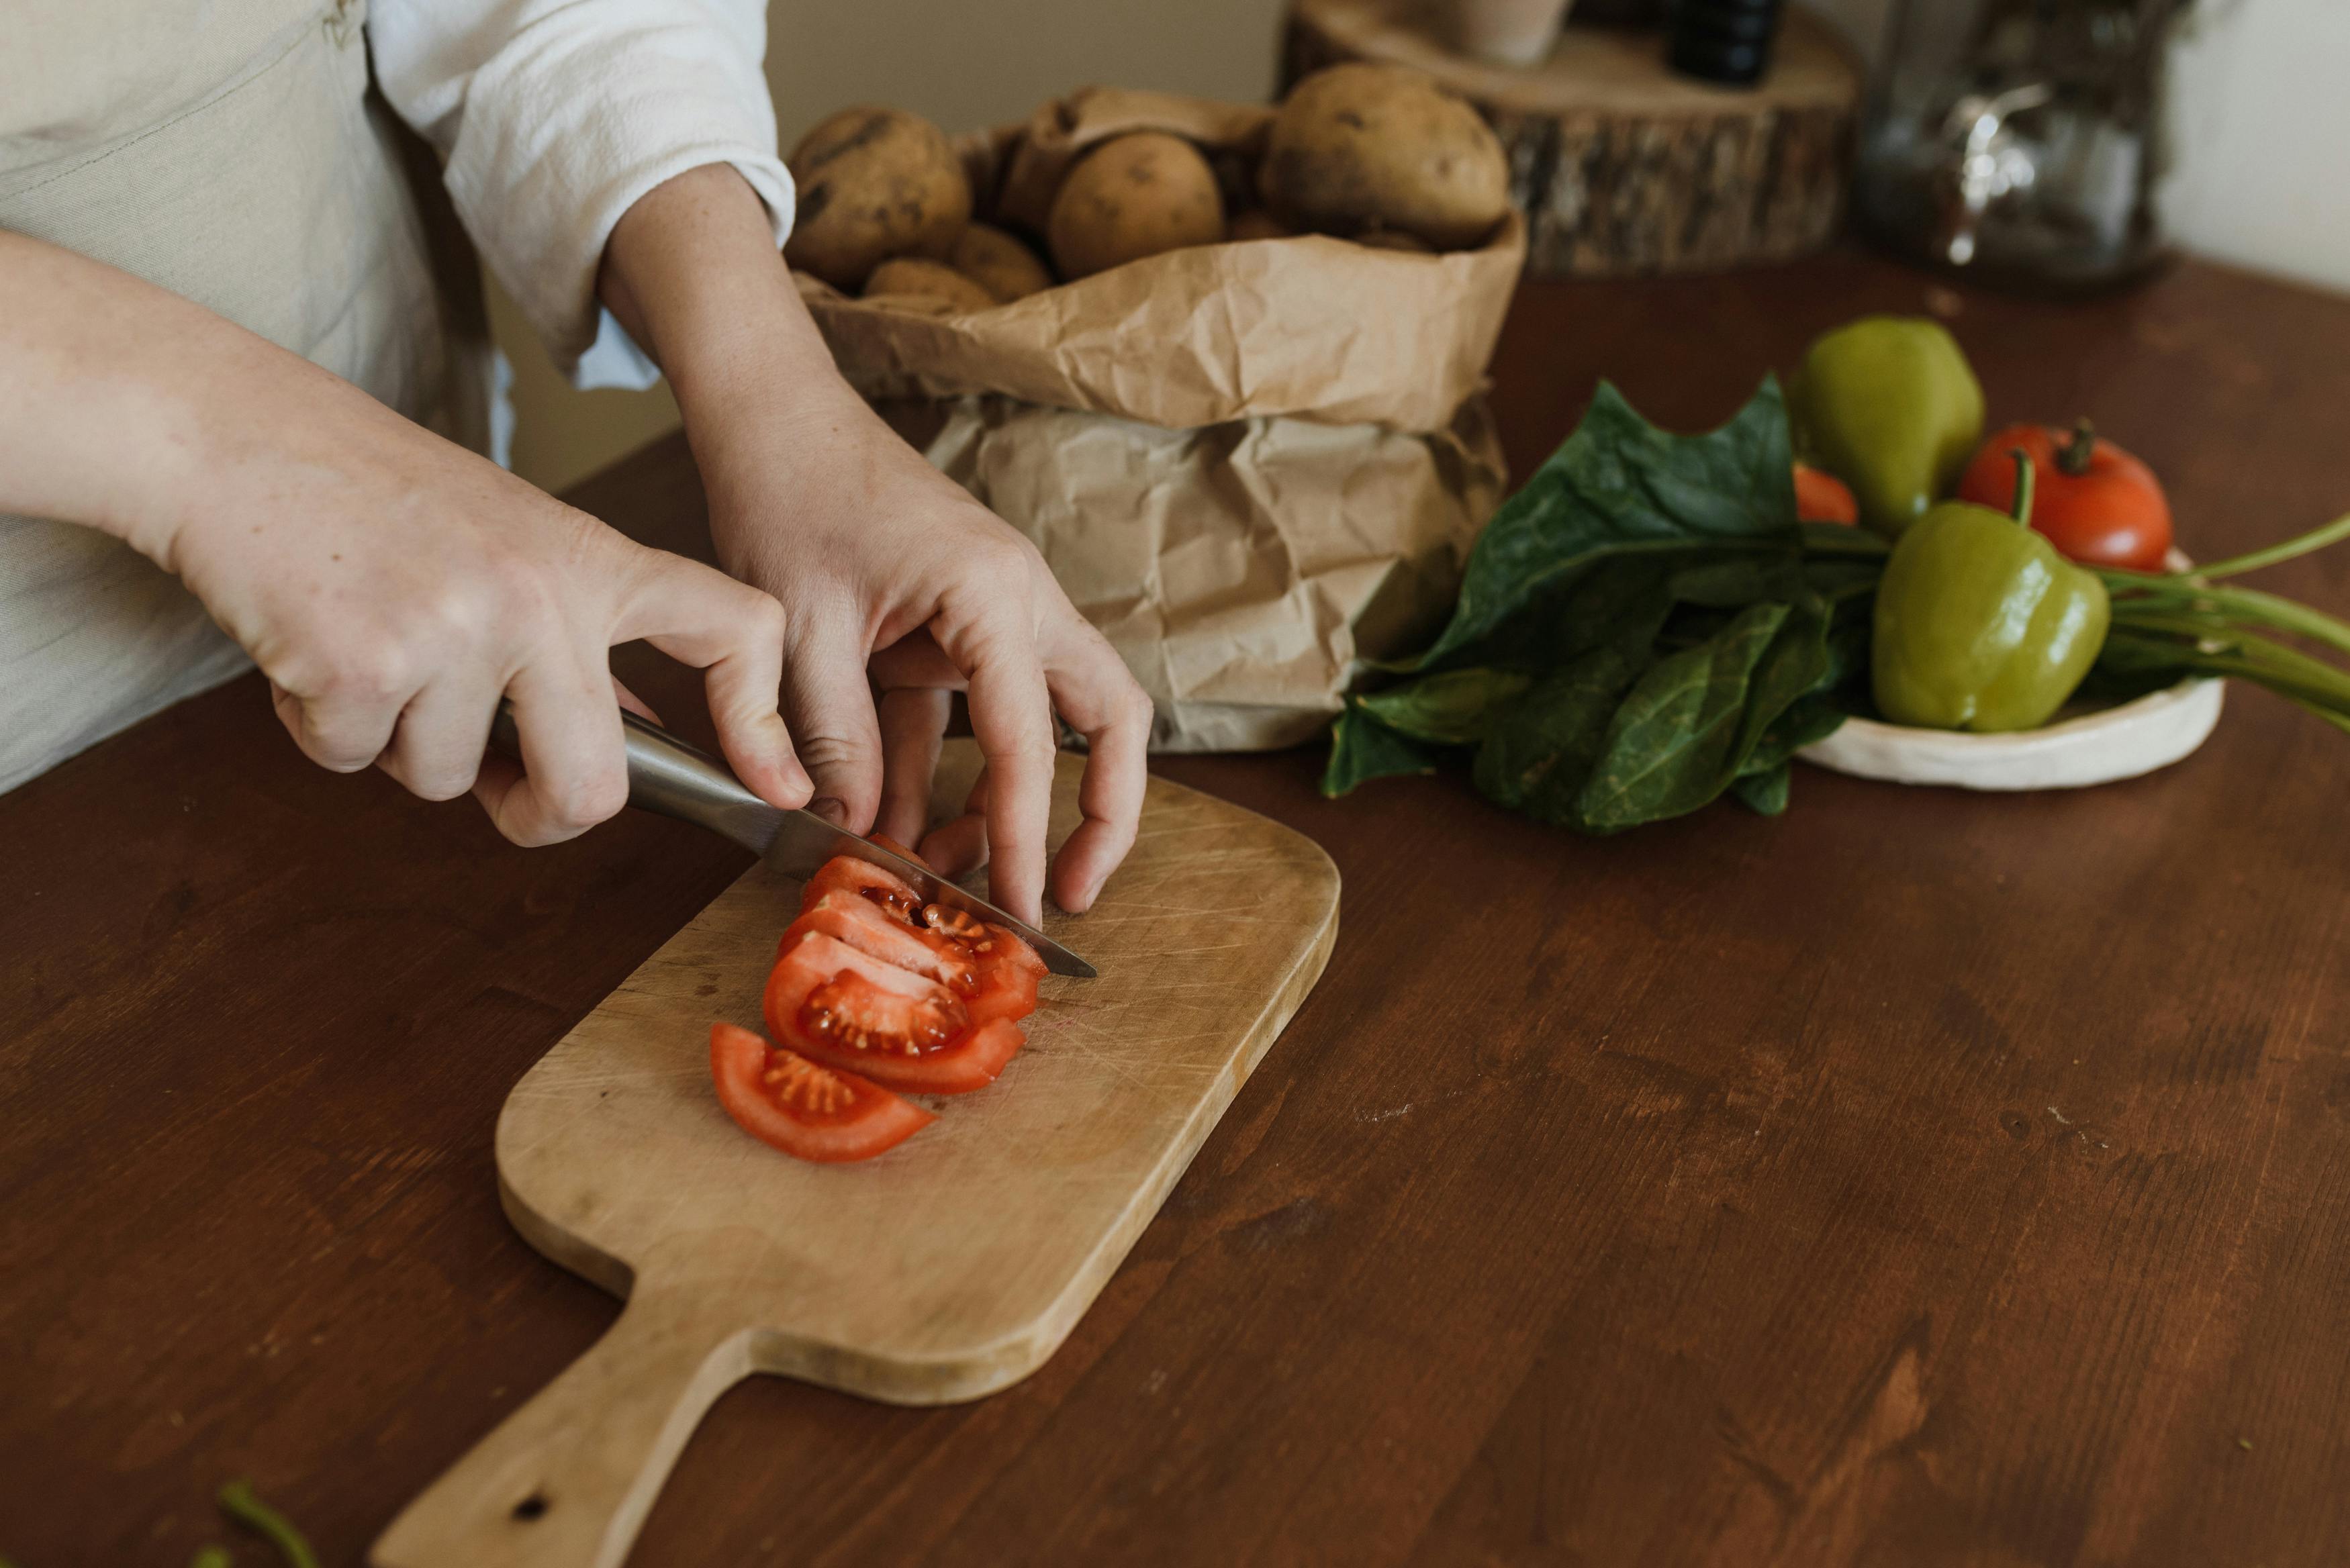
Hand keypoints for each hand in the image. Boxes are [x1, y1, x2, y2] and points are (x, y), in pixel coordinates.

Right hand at [173, 405, 810, 844]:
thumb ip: (572, 634)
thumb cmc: (365, 490)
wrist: (231, 432)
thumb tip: (624, 741)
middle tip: (495, 787)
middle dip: (538, 814)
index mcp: (592, 559)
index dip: (764, 719)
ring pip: (450, 780)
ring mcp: (457, 628)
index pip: (736, 628)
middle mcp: (542, 594)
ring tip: (367, 648)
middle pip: (594, 787)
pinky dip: (321, 727)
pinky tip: (308, 643)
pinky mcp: (363, 663)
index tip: (773, 786)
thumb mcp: (508, 538)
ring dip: (399, 745)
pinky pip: (354, 759)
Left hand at [604, 166, 1151, 923]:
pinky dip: (945, 773)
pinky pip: (973, 716)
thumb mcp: (799, 630)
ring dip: (1006, 803)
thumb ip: (834, 736)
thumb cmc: (791, 496)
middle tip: (1064, 891)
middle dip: (1101, 811)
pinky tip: (898, 826)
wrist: (772, 418)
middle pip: (1107, 717)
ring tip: (950, 875)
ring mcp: (994, 613)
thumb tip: (858, 833)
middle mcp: (1019, 600)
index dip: (1030, 829)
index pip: (1032, 736)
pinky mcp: (958, 626)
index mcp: (992, 592)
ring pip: (1046, 723)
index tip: (1025, 901)